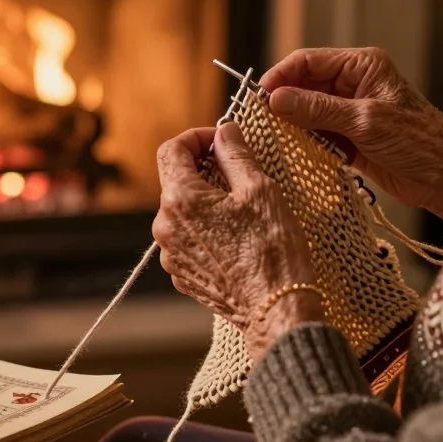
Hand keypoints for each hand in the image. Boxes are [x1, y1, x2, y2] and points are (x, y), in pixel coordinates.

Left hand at [153, 124, 325, 359]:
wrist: (277, 310)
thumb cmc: (272, 249)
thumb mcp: (259, 189)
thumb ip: (235, 154)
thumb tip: (225, 131)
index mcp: (180, 200)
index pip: (171, 150)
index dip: (196, 137)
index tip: (221, 139)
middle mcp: (165, 227)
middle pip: (176, 181)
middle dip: (204, 168)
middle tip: (238, 169)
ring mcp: (171, 254)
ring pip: (183, 211)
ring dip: (207, 199)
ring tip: (242, 206)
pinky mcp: (183, 275)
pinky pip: (188, 238)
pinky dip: (207, 227)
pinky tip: (237, 235)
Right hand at [260, 47, 442, 227]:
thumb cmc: (418, 141)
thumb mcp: (365, 121)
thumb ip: (318, 110)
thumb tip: (276, 100)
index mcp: (362, 66)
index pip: (309, 61)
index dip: (281, 76)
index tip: (259, 96)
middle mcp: (353, 84)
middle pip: (304, 86)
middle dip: (283, 103)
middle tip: (259, 121)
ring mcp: (349, 111)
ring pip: (307, 112)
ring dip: (292, 125)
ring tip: (271, 138)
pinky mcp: (349, 136)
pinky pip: (317, 134)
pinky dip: (304, 142)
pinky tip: (292, 152)